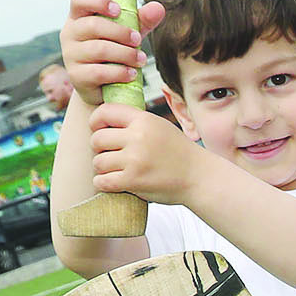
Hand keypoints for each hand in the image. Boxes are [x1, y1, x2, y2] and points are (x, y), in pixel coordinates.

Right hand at [62, 0, 168, 96]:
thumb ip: (141, 20)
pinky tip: (131, 74)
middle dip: (121, 33)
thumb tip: (158, 8)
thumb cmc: (113, 55)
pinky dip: (120, 72)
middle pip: (94, 25)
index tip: (118, 10)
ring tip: (140, 59)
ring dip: (126, 54)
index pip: (79, 0)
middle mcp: (70, 34)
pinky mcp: (76, 76)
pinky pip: (99, 72)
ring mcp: (71, 55)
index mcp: (79, 17)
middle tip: (138, 40)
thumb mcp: (127, 34)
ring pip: (99, 49)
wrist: (103, 89)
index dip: (98, 1)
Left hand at [87, 102, 205, 203]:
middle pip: (97, 139)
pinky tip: (113, 182)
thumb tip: (105, 118)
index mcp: (144, 120)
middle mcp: (138, 137)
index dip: (96, 122)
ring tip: (116, 170)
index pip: (105, 112)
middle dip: (100, 149)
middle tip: (111, 156)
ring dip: (103, 169)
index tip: (99, 130)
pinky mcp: (133, 180)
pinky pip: (102, 181)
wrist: (200, 177)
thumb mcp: (160, 126)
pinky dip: (103, 183)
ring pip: (98, 162)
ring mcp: (135, 159)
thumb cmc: (179, 153)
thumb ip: (135, 121)